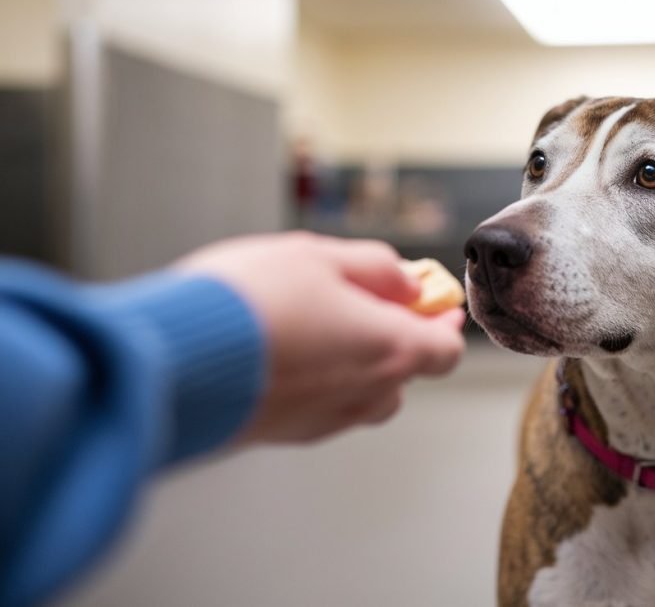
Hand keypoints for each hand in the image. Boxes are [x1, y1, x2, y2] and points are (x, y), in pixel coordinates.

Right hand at [176, 232, 465, 441]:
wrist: (173, 359)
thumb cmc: (249, 302)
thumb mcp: (318, 256)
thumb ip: (374, 268)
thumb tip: (407, 281)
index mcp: (388, 349)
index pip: (445, 351)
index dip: (445, 324)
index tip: (435, 304)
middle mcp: (365, 394)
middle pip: (403, 374)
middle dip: (393, 337)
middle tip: (366, 303)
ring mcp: (325, 420)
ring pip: (362, 394)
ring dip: (355, 362)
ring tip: (317, 323)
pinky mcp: (285, 434)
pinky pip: (321, 406)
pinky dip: (318, 380)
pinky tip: (283, 349)